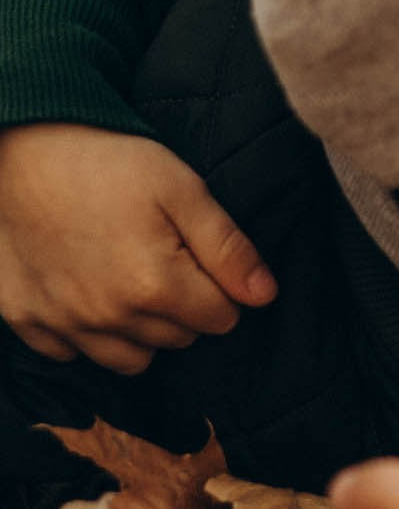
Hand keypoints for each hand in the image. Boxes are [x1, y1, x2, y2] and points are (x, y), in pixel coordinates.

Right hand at [0, 125, 275, 372]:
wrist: (18, 149)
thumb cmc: (104, 163)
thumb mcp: (181, 188)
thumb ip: (227, 248)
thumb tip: (264, 295)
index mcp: (154, 286)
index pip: (221, 319)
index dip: (221, 288)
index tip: (199, 255)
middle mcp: (109, 318)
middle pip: (178, 340)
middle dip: (184, 308)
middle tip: (164, 258)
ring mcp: (64, 325)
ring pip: (131, 360)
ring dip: (141, 331)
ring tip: (130, 281)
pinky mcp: (28, 321)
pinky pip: (72, 354)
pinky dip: (86, 334)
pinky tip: (86, 291)